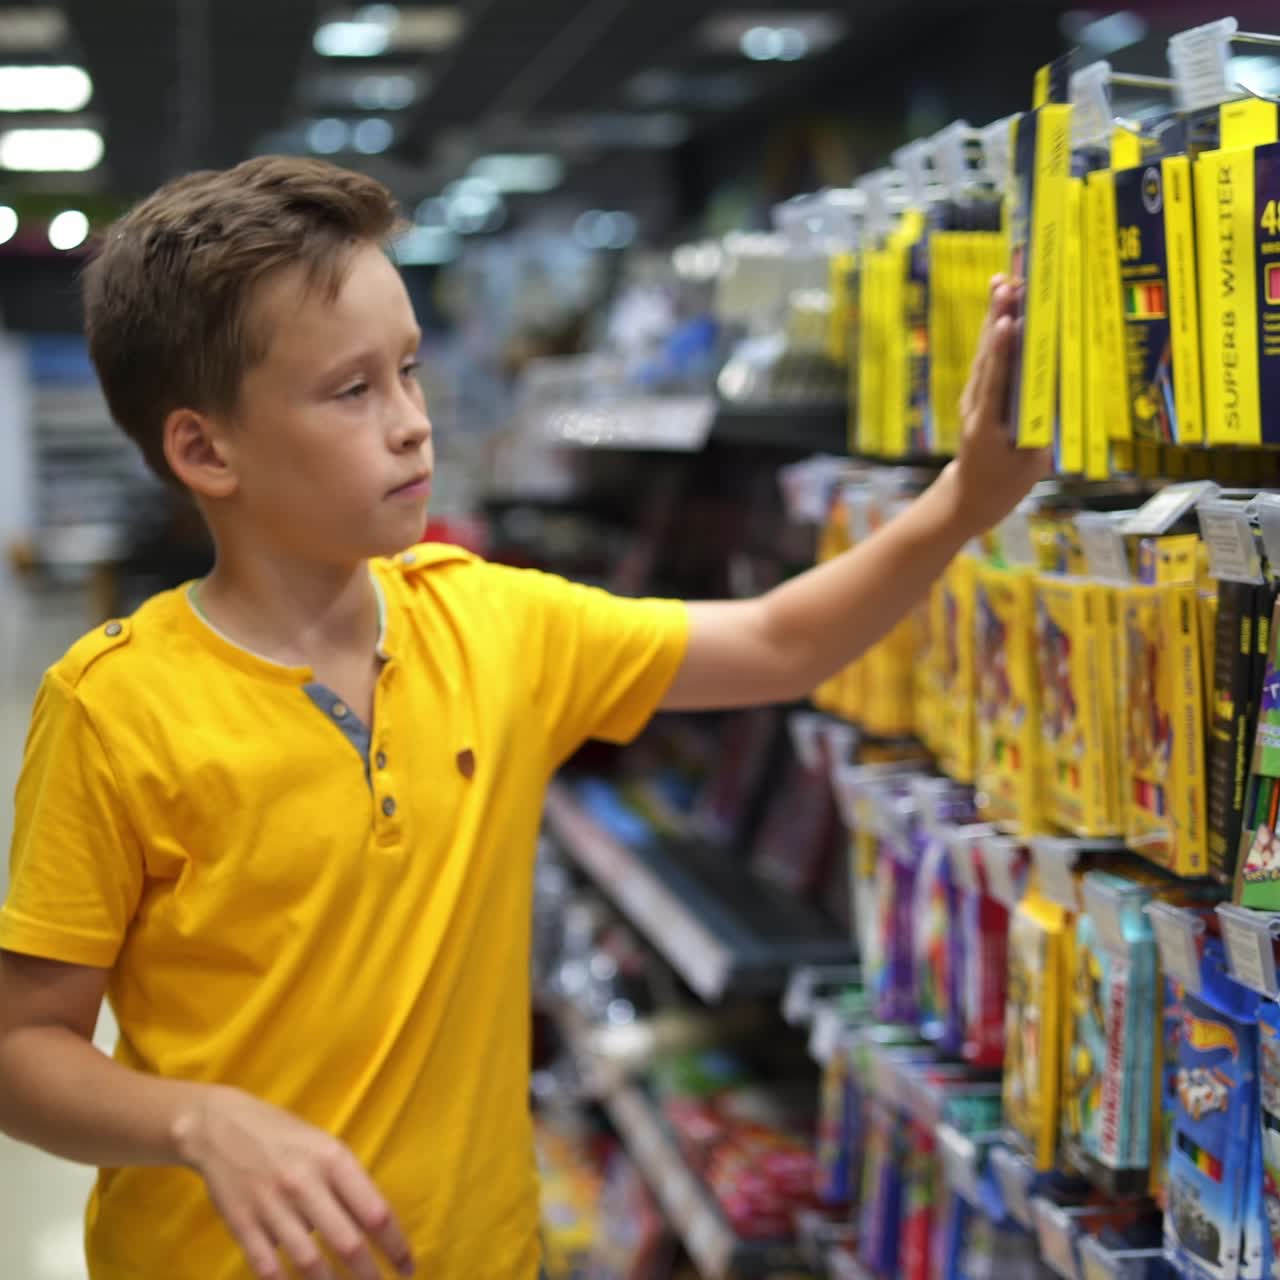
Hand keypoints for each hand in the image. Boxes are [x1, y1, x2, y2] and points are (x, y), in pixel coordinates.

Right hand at [173, 1086, 414, 1279]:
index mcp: (332, 1160)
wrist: (220, 1126)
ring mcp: (271, 1206)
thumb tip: (372, 1228)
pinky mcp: (242, 1224)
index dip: (395, 1246)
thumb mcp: (324, 1146)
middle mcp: (305, 1183)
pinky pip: (268, 1269)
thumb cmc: (284, 1135)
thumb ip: (346, 1183)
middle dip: (369, 1277)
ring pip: (309, 1263)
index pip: (375, 1212)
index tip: (408, 1268)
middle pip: (347, 1243)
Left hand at [946, 275, 1051, 536]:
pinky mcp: (978, 395)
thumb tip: (1054, 387)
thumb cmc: (1006, 483)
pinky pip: (989, 359)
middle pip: (988, 355)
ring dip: (994, 315)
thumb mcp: (1030, 462)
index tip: (1008, 321)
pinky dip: (996, 332)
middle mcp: (975, 405)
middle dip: (997, 317)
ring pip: (986, 352)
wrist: (970, 496)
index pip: (996, 382)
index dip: (1003, 351)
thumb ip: (1040, 425)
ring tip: (1003, 281)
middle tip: (1007, 283)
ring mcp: (973, 398)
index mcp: (986, 425)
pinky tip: (1002, 307)